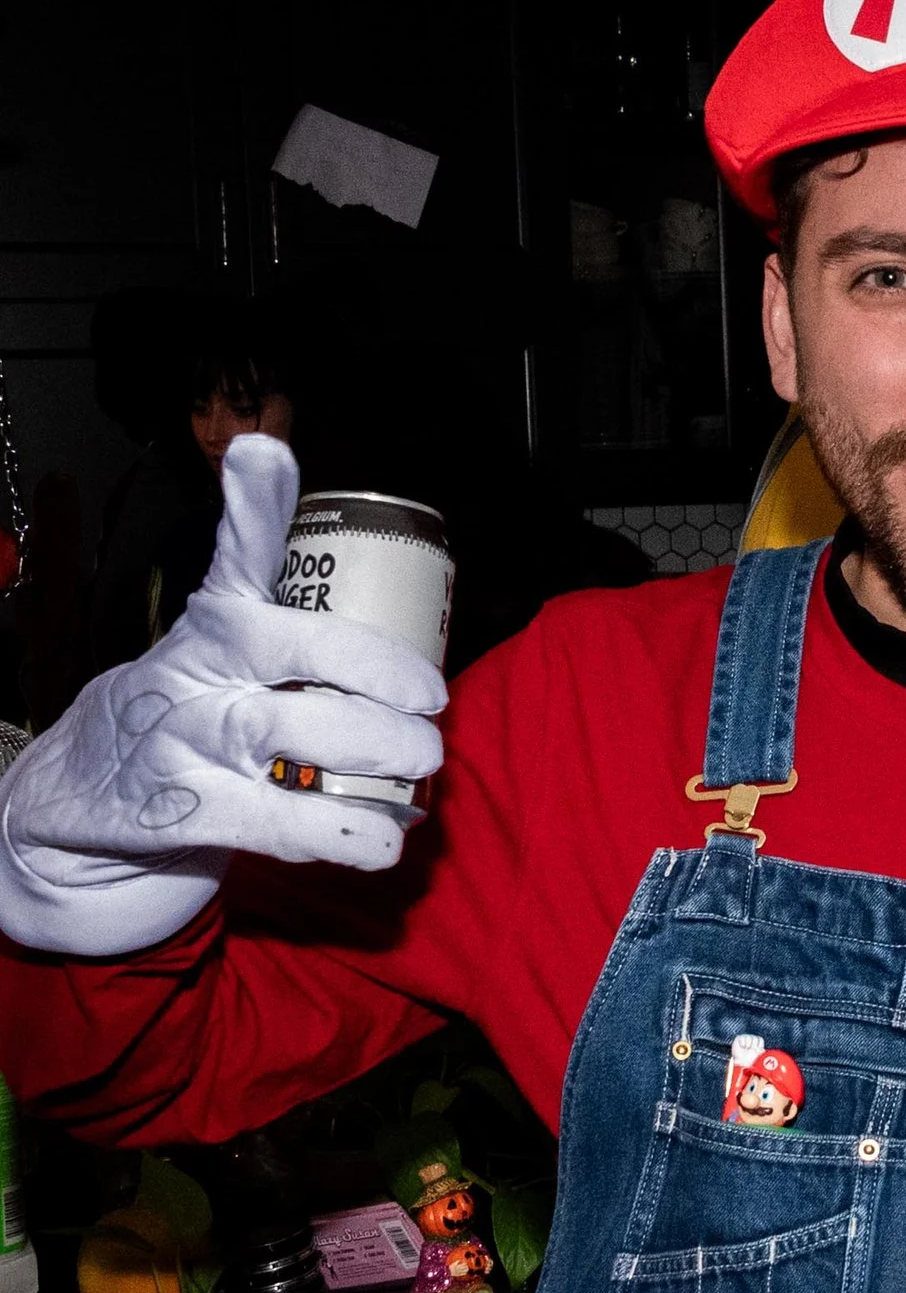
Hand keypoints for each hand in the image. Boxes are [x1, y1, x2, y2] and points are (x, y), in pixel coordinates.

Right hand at [0, 435, 446, 956]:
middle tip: (432, 701)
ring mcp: (186, 737)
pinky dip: (338, 831)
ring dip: (368, 747)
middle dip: (372, 670)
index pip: (237, 553)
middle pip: (287, 647)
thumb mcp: (231, 654)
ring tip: (422, 761)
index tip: (264, 452)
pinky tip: (383, 839)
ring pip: (283, 731)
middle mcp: (199, 667)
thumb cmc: (193, 711)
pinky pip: (273, 818)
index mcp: (217, 620)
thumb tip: (421, 657)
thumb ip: (308, 634)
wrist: (85, 800)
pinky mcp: (184, 808)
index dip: (251, 503)